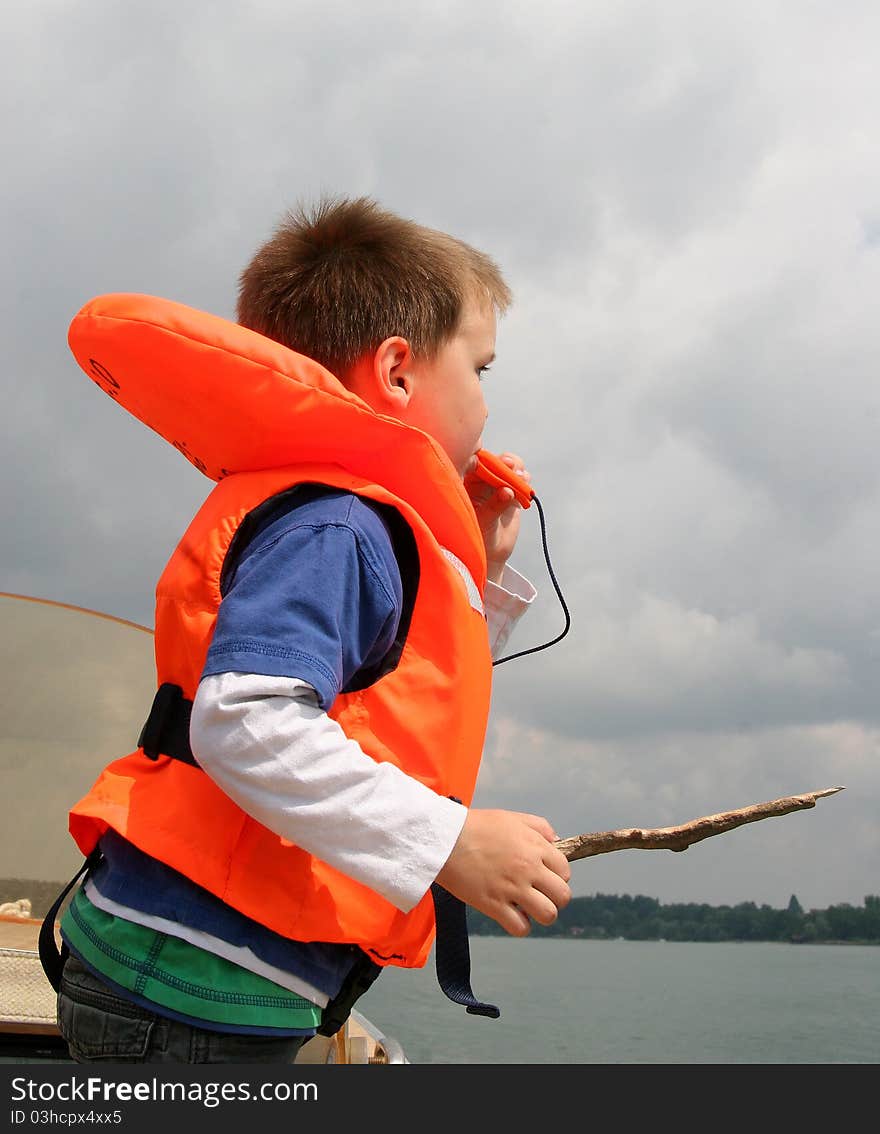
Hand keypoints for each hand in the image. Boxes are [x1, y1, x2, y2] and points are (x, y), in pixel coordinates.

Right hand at [434, 808, 571, 936]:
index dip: (556, 875)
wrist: (445, 839)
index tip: (543, 877)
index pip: (565, 871)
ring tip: (528, 908)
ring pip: (548, 914)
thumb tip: (556, 841)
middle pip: (562, 896)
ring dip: (541, 914)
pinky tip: (511, 916)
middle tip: (539, 895)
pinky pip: (521, 928)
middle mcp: (528, 869)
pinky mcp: (494, 905)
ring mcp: (512, 889)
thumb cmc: (476, 826)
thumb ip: (540, 827)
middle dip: (554, 898)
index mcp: (535, 847)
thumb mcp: (512, 818)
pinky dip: (520, 926)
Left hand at [464, 451, 530, 584]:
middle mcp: (481, 479)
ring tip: (521, 477)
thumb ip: (495, 506)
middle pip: (494, 461)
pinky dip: (525, 479)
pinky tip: (525, 485)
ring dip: (517, 469)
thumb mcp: (483, 521)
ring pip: (509, 467)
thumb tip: (508, 492)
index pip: (473, 462)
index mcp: (465, 482)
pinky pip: (520, 479)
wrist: (490, 551)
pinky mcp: (512, 491)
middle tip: (511, 465)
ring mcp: (497, 484)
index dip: (484, 458)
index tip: (493, 462)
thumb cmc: (477, 537)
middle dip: (504, 462)